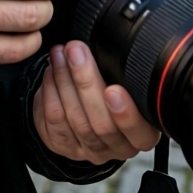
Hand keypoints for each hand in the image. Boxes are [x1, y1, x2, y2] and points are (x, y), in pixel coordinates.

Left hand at [33, 42, 158, 162]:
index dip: (127, 115)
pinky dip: (50, 91)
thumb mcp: (127, 82)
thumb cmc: (110, 89)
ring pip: (76, 120)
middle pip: (102, 123)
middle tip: (77, 51)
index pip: (139, 132)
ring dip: (64, 80)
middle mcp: (118, 146)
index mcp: (142, 133)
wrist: (82, 109)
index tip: (114, 90)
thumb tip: (113, 42)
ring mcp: (90, 149)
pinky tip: (50, 71)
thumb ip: (127, 74)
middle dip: (86, 82)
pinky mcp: (64, 145)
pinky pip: (54, 120)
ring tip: (60, 54)